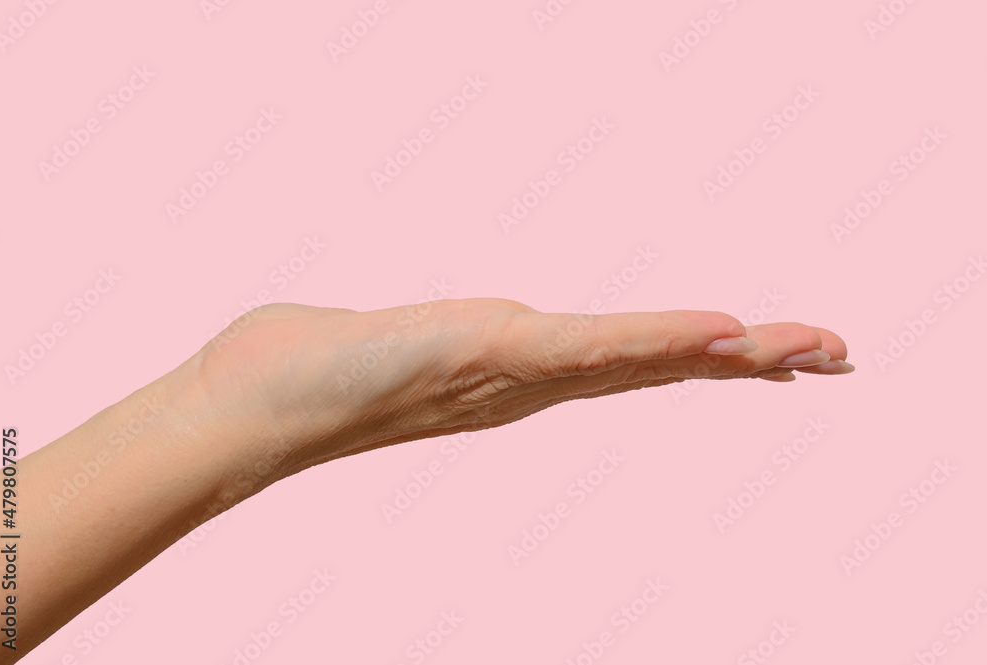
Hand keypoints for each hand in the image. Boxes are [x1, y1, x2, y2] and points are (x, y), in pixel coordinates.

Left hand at [189, 298, 852, 481]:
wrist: (256, 400)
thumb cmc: (313, 369)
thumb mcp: (403, 346)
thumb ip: (441, 344)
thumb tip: (448, 344)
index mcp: (517, 371)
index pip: (628, 361)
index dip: (700, 355)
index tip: (763, 348)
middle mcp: (530, 378)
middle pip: (657, 367)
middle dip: (748, 362)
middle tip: (834, 353)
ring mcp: (517, 371)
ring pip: (642, 360)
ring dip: (731, 352)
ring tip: (811, 345)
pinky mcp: (492, 353)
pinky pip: (590, 347)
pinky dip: (658, 341)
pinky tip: (717, 333)